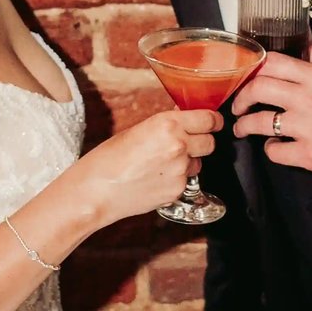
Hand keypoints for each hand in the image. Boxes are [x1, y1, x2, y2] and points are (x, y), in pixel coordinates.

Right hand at [81, 108, 219, 224]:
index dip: (214, 122)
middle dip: (202, 142)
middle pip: (210, 142)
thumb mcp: (139, 130)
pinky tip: (156, 179)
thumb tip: (185, 122)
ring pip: (199, 163)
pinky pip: (187, 181)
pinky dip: (177, 179)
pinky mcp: (178, 190)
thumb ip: (167, 126)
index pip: (209, 119)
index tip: (214, 123)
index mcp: (168, 124)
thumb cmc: (110, 158)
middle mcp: (179, 145)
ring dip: (189, 162)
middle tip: (187, 144)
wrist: (97, 190)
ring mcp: (180, 170)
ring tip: (162, 165)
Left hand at [231, 42, 311, 181]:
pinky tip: (276, 146)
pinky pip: (275, 151)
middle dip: (241, 97)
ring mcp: (310, 130)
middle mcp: (311, 101)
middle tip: (237, 104)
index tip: (245, 76)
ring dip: (245, 125)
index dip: (252, 68)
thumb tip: (303, 45)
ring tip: (243, 128)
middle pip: (258, 89)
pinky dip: (271, 149)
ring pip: (259, 123)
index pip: (273, 63)